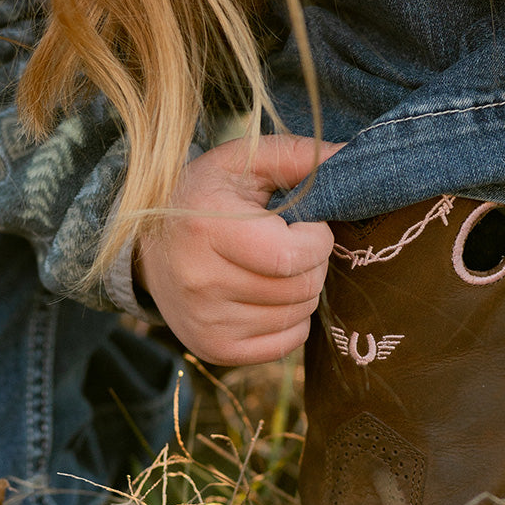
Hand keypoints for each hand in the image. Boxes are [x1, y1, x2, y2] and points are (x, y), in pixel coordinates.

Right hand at [136, 135, 341, 365]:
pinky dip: (290, 320)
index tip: (305, 224)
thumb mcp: (244, 161)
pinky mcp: (213, 349)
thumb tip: (354, 155)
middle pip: (301, 289)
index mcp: (206, 229)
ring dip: (302, 290)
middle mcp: (200, 282)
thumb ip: (299, 156)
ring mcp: (206, 322)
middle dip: (312, 263)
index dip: (317, 240)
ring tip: (274, 267)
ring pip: (297, 316)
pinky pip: (286, 344)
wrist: (150, 245)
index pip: (292, 257)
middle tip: (290, 244)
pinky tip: (267, 295)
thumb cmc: (207, 195)